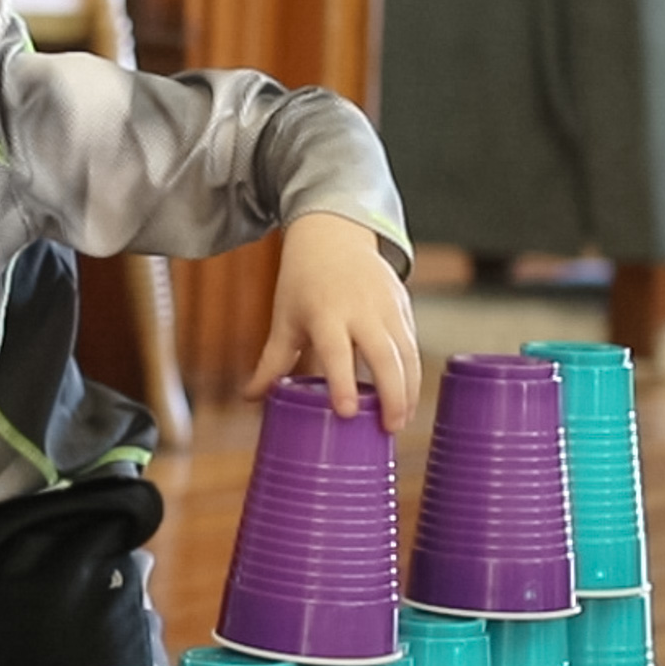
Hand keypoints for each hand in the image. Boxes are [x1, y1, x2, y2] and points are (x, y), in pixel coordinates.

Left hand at [244, 212, 420, 430]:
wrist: (332, 236)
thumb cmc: (303, 282)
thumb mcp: (284, 319)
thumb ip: (271, 362)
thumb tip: (250, 398)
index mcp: (325, 313)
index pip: (337, 352)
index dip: (342, 383)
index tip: (346, 412)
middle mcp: (361, 309)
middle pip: (385, 356)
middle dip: (392, 395)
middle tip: (389, 429)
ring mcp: (387, 306)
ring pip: (408, 352)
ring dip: (409, 389)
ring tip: (401, 421)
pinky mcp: (403, 304)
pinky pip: (413, 343)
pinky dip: (413, 373)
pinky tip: (407, 397)